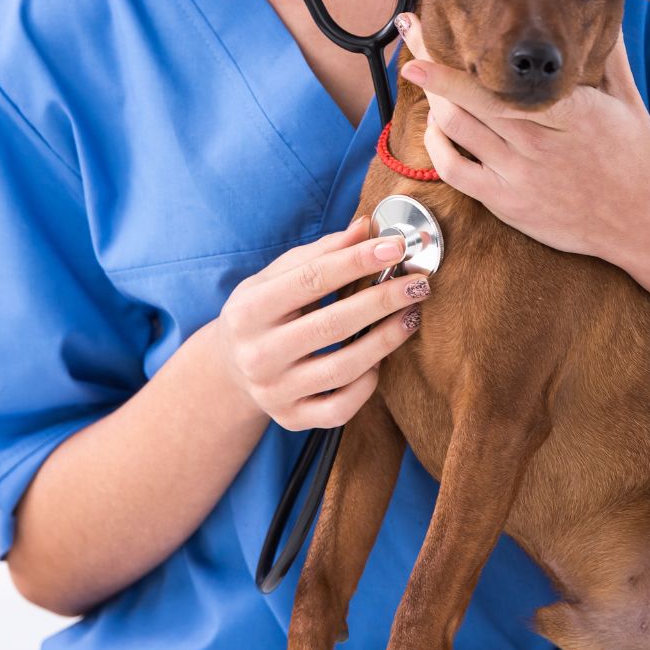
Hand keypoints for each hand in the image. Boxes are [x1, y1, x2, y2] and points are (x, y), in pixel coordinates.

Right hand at [214, 218, 429, 430]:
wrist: (230, 369)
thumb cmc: (264, 312)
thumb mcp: (277, 277)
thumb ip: (321, 253)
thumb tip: (366, 229)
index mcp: (249, 310)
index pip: (312, 279)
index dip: (358, 261)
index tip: (396, 247)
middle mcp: (257, 354)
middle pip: (333, 324)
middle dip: (383, 300)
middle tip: (419, 284)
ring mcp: (274, 392)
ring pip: (343, 368)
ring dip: (386, 340)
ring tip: (410, 316)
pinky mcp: (291, 420)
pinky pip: (340, 408)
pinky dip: (367, 385)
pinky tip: (379, 362)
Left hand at [395, 12, 649, 264]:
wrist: (643, 222)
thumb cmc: (637, 158)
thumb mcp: (628, 101)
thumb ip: (608, 56)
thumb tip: (606, 13)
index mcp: (568, 112)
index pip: (496, 80)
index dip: (450, 61)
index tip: (422, 34)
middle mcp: (538, 143)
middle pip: (465, 99)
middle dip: (429, 68)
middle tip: (409, 44)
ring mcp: (518, 176)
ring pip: (455, 129)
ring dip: (434, 102)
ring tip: (428, 82)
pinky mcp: (506, 203)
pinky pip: (454, 170)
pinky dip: (437, 145)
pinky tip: (438, 127)